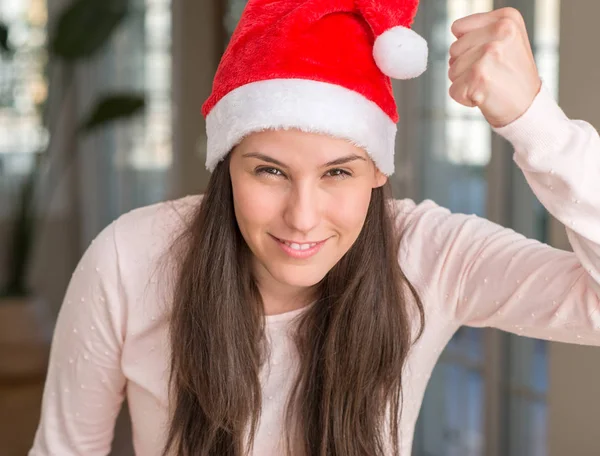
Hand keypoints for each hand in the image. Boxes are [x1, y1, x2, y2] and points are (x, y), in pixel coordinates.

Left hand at [448, 7, 541, 127]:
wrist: (528, 107)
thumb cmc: (514, 76)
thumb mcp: (507, 40)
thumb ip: (481, 30)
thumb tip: (455, 32)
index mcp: (507, 18)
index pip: (458, 28)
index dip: (467, 47)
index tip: (489, 57)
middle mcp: (500, 31)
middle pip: (453, 50)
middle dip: (465, 66)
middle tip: (491, 73)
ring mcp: (490, 53)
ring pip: (452, 70)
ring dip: (465, 82)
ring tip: (489, 83)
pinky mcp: (479, 76)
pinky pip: (453, 90)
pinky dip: (465, 98)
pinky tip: (485, 96)